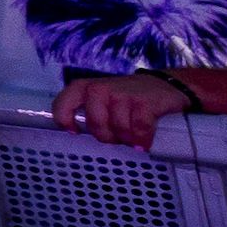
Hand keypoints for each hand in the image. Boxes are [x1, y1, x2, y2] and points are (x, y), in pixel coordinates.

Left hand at [52, 71, 193, 150]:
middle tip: (118, 134)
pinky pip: (139, 130)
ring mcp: (122, 94)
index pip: (62, 106)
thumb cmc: (126, 97)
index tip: (76, 131)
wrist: (164, 85)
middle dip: (108, 136)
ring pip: (119, 129)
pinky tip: (144, 140)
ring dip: (127, 138)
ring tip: (132, 134)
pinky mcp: (144, 102)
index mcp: (84, 88)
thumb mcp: (102, 98)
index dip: (66, 122)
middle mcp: (99, 89)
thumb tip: (75, 132)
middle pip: (96, 125)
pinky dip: (143, 139)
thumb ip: (87, 111)